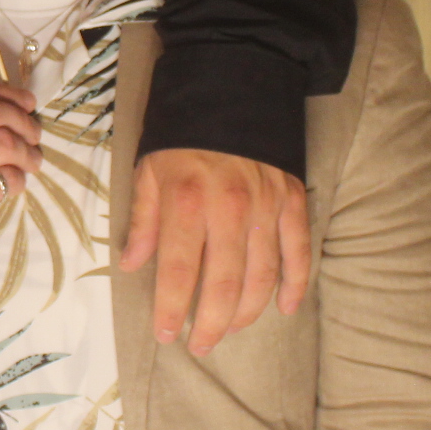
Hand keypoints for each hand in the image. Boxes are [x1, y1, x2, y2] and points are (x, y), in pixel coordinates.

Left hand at [122, 149, 309, 353]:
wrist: (233, 84)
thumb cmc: (182, 133)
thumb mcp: (149, 168)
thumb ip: (145, 219)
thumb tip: (131, 264)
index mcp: (187, 202)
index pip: (179, 271)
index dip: (173, 309)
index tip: (167, 335)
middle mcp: (229, 209)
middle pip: (225, 284)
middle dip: (212, 323)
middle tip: (201, 345)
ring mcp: (267, 206)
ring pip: (262, 275)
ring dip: (247, 311)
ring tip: (230, 330)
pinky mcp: (293, 200)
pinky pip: (298, 251)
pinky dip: (294, 283)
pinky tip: (285, 308)